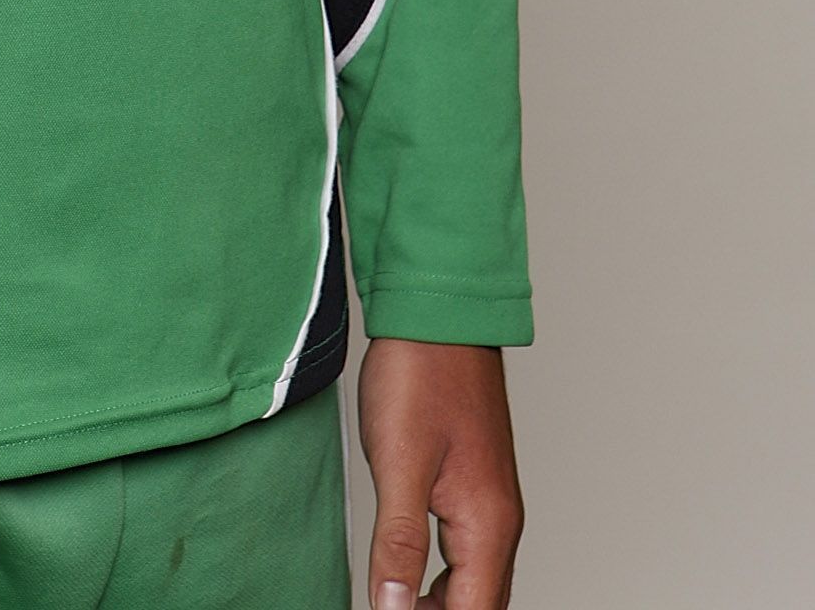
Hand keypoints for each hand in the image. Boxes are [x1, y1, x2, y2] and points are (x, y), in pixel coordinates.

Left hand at [357, 339, 522, 608]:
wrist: (435, 311)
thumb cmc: (420, 373)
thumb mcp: (400, 462)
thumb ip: (397, 543)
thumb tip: (391, 608)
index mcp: (487, 523)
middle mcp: (498, 518)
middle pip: (479, 604)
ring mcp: (488, 500)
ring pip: (473, 581)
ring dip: (439, 604)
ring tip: (392, 606)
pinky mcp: (472, 483)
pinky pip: (464, 551)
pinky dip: (439, 577)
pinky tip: (407, 575)